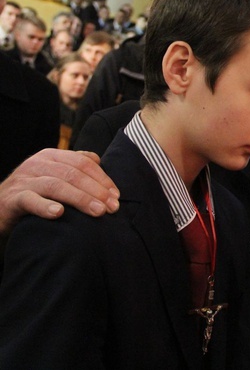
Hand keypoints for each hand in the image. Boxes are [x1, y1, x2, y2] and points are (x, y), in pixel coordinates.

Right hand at [0, 149, 118, 234]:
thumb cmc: (33, 191)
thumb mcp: (53, 174)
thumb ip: (73, 166)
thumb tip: (98, 160)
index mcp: (51, 156)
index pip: (83, 163)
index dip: (102, 178)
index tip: (116, 195)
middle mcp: (37, 164)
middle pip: (73, 174)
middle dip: (96, 190)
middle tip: (112, 207)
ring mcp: (24, 180)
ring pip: (56, 186)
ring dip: (80, 199)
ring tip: (98, 211)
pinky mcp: (12, 198)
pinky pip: (30, 200)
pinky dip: (45, 206)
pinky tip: (59, 213)